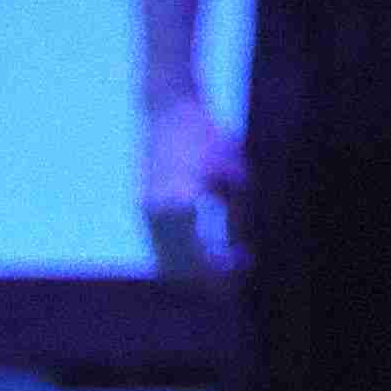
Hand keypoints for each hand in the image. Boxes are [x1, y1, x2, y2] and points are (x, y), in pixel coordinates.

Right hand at [142, 88, 244, 273]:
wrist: (169, 111)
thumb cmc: (207, 137)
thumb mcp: (234, 174)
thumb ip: (234, 217)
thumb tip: (239, 253)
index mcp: (178, 206)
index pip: (198, 259)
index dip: (222, 272)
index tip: (246, 267)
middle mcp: (155, 215)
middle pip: (179, 268)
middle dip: (207, 280)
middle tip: (237, 280)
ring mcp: (145, 213)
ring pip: (166, 261)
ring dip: (194, 272)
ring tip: (227, 269)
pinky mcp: (144, 209)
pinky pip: (160, 247)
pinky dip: (181, 257)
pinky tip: (208, 252)